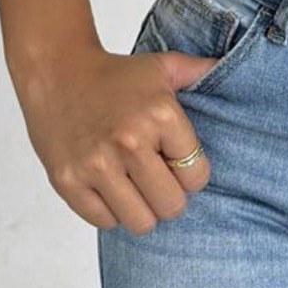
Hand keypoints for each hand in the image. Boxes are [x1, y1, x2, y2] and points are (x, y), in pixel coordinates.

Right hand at [12, 42, 220, 234]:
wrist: (57, 73)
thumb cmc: (116, 74)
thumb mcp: (163, 66)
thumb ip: (200, 70)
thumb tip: (230, 65)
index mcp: (161, 115)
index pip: (197, 175)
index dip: (191, 173)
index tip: (178, 163)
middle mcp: (130, 141)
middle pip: (171, 205)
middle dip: (170, 196)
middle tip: (158, 180)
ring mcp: (96, 165)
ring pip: (141, 222)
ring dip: (143, 209)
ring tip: (136, 187)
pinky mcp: (68, 182)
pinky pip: (105, 222)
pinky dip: (111, 210)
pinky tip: (109, 186)